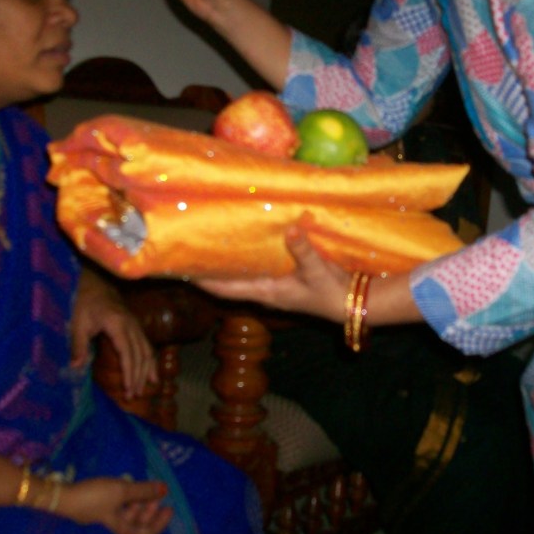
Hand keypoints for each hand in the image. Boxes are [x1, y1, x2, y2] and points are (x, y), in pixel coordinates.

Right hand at [56, 477, 172, 533]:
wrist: (61, 496)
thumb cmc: (94, 496)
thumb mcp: (121, 491)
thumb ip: (144, 491)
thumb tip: (165, 489)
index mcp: (119, 529)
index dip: (159, 524)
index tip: (168, 508)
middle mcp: (112, 527)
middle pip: (137, 525)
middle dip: (149, 510)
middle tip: (157, 494)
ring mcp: (104, 518)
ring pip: (128, 515)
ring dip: (139, 502)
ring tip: (143, 488)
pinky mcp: (97, 509)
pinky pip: (118, 508)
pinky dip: (127, 499)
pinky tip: (128, 487)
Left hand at [71, 269, 157, 398]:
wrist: (96, 282)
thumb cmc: (85, 302)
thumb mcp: (77, 323)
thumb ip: (78, 345)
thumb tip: (76, 368)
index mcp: (118, 325)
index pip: (128, 354)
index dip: (130, 373)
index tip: (128, 390)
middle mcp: (132, 326)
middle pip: (140, 355)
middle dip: (138, 377)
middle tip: (134, 396)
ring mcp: (137, 325)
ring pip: (147, 351)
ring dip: (147, 371)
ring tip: (146, 389)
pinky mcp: (137, 326)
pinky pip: (148, 346)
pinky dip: (151, 361)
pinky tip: (153, 374)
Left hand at [194, 219, 349, 322]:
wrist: (352, 304)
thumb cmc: (332, 291)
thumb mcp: (318, 271)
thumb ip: (304, 250)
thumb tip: (290, 229)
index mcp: (266, 292)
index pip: (225, 289)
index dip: (202, 280)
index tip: (181, 268)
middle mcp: (264, 291)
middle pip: (228, 281)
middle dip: (210, 268)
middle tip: (190, 246)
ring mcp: (273, 287)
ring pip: (242, 276)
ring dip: (228, 263)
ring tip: (211, 242)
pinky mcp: (283, 281)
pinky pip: (257, 269)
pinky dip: (247, 259)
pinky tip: (245, 244)